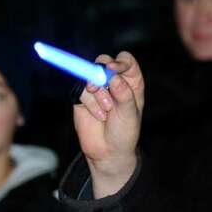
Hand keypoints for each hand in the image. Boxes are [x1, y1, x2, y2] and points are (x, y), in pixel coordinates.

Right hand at [73, 52, 144, 197]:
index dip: (119, 62)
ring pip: (89, 76)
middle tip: (101, 85)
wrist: (108, 151)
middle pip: (103, 62)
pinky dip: (90, 103)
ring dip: (98, 94)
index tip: (112, 70)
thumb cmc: (125, 131)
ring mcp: (97, 88)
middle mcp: (114, 81)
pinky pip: (81, 91)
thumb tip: (114, 78)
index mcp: (131, 81)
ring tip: (107, 111)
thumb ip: (124, 95)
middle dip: (101, 73)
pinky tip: (99, 116)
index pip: (125, 60)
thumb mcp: (130, 114)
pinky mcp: (82, 97)